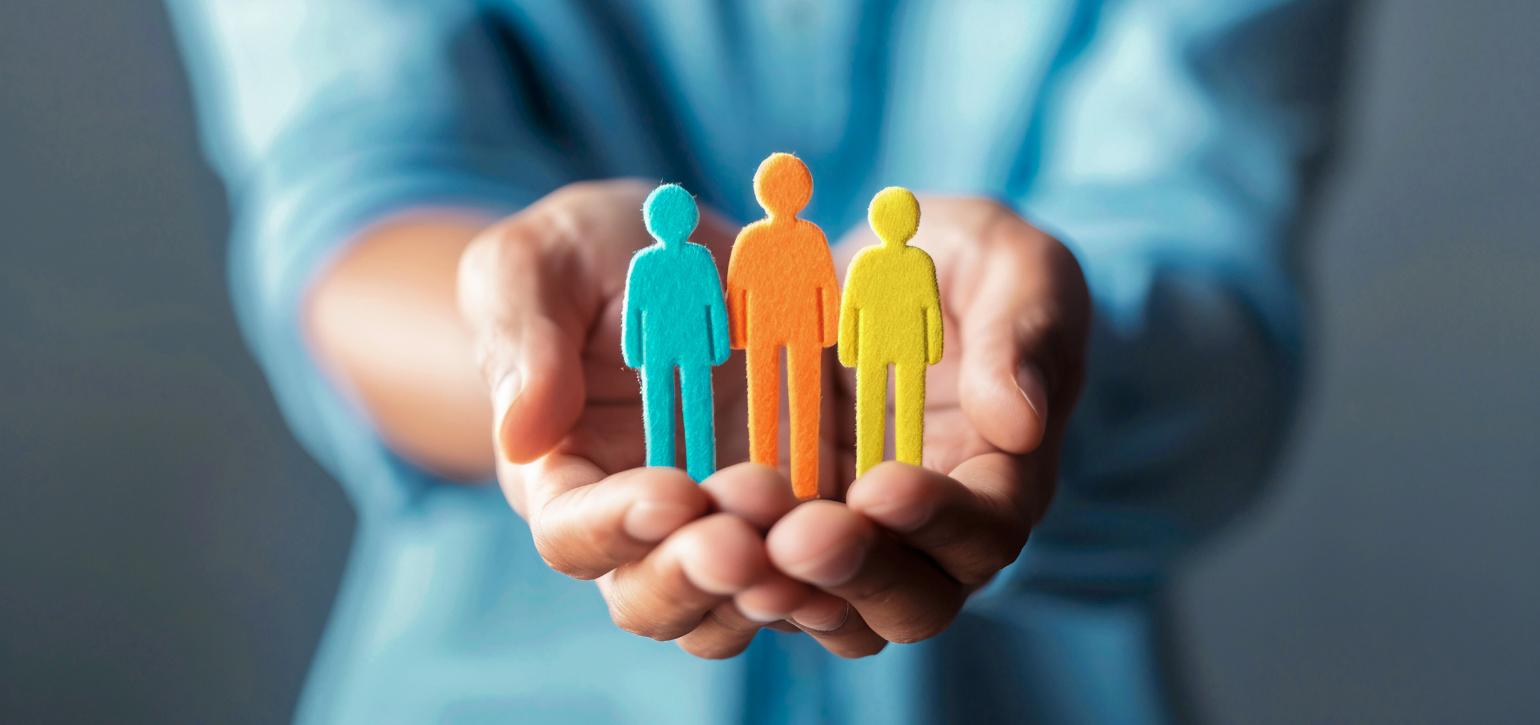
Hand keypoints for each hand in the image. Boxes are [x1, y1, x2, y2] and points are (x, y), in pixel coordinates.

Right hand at [456, 180, 828, 657]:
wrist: (687, 254)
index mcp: (564, 480)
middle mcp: (642, 531)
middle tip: (749, 536)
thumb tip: (519, 432)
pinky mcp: (801, 514)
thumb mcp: (539, 265)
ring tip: (819, 537)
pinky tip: (877, 531)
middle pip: (655, 600)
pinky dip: (845, 569)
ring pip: (740, 609)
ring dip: (776, 587)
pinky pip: (821, 574)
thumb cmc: (590, 257)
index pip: (574, 535)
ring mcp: (726, 530)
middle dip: (700, 576)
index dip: (617, 526)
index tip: (672, 492)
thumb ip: (524, 337)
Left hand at [766, 198, 1090, 649]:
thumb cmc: (957, 264)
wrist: (863, 272)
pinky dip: (726, 574)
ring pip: (831, 615)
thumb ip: (1023, 331)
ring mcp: (851, 544)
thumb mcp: (1007, 263)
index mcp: (1004, 477)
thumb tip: (1019, 423)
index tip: (883, 486)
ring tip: (731, 543)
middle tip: (799, 537)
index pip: (987, 530)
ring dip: (784, 590)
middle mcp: (931, 537)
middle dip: (857, 574)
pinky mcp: (779, 533)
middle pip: (912, 603)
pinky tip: (689, 537)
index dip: (941, 518)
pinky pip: (758, 582)